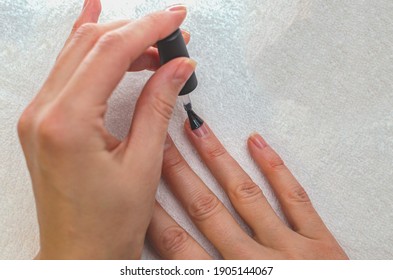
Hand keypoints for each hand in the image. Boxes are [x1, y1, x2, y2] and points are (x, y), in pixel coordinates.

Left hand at [18, 0, 194, 258]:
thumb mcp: (143, 164)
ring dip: (117, 40)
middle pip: (91, 45)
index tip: (176, 19)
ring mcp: (38, 115)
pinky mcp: (43, 120)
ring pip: (76, 53)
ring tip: (153, 44)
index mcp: (67, 123)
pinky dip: (86, 47)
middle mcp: (43, 112)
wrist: (79, 252)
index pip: (110, 53)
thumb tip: (177, 66)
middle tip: (172, 33)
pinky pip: (64, 69)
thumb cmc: (108, 223)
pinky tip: (93, 20)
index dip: (148, 29)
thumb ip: (158, 105)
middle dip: (136, 31)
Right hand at [147, 121, 348, 258]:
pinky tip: (256, 144)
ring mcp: (290, 249)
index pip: (179, 247)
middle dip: (179, 174)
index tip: (140, 188)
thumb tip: (170, 267)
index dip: (156, 215)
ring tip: (198, 132)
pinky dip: (275, 168)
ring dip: (217, 160)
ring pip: (244, 195)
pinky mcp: (321, 242)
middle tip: (161, 145)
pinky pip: (295, 197)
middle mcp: (256, 263)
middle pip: (206, 210)